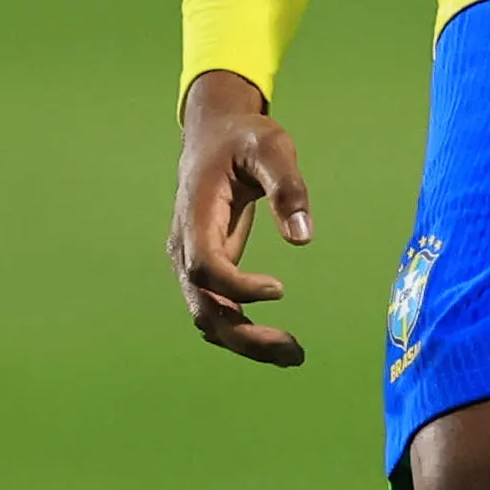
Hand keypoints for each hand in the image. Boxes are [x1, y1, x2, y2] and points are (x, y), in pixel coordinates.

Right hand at [169, 68, 316, 364]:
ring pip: (209, 317)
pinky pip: (218, 310)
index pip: (204, 265)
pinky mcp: (207, 270)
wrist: (214, 134)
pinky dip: (243, 332)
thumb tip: (303, 237)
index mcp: (195, 214)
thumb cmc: (243, 138)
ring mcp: (192, 261)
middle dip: (244, 335)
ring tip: (293, 355)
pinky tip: (277, 344)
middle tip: (294, 351)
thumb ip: (287, 186)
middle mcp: (186, 245)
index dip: (237, 285)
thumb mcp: (270, 146)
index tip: (280, 289)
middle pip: (203, 306)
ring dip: (246, 342)